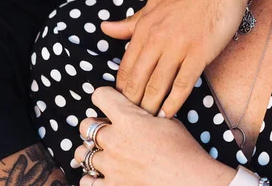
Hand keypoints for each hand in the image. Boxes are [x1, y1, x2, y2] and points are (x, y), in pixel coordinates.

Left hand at [74, 87, 235, 185]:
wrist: (190, 181)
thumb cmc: (184, 151)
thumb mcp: (168, 121)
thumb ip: (146, 115)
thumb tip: (138, 111)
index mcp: (128, 118)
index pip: (100, 95)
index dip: (105, 96)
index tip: (110, 101)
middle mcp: (113, 140)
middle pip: (85, 125)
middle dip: (94, 125)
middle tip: (106, 129)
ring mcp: (110, 165)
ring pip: (82, 153)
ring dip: (90, 151)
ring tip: (103, 152)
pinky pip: (86, 180)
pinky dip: (90, 176)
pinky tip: (100, 173)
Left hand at [102, 0, 256, 116]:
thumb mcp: (155, 2)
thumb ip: (132, 21)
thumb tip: (104, 28)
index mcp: (144, 27)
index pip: (126, 66)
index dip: (122, 89)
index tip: (122, 103)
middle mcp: (157, 39)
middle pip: (138, 80)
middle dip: (133, 103)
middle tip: (132, 120)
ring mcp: (178, 47)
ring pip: (157, 85)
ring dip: (151, 106)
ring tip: (147, 123)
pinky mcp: (199, 53)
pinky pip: (183, 84)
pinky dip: (174, 102)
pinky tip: (169, 113)